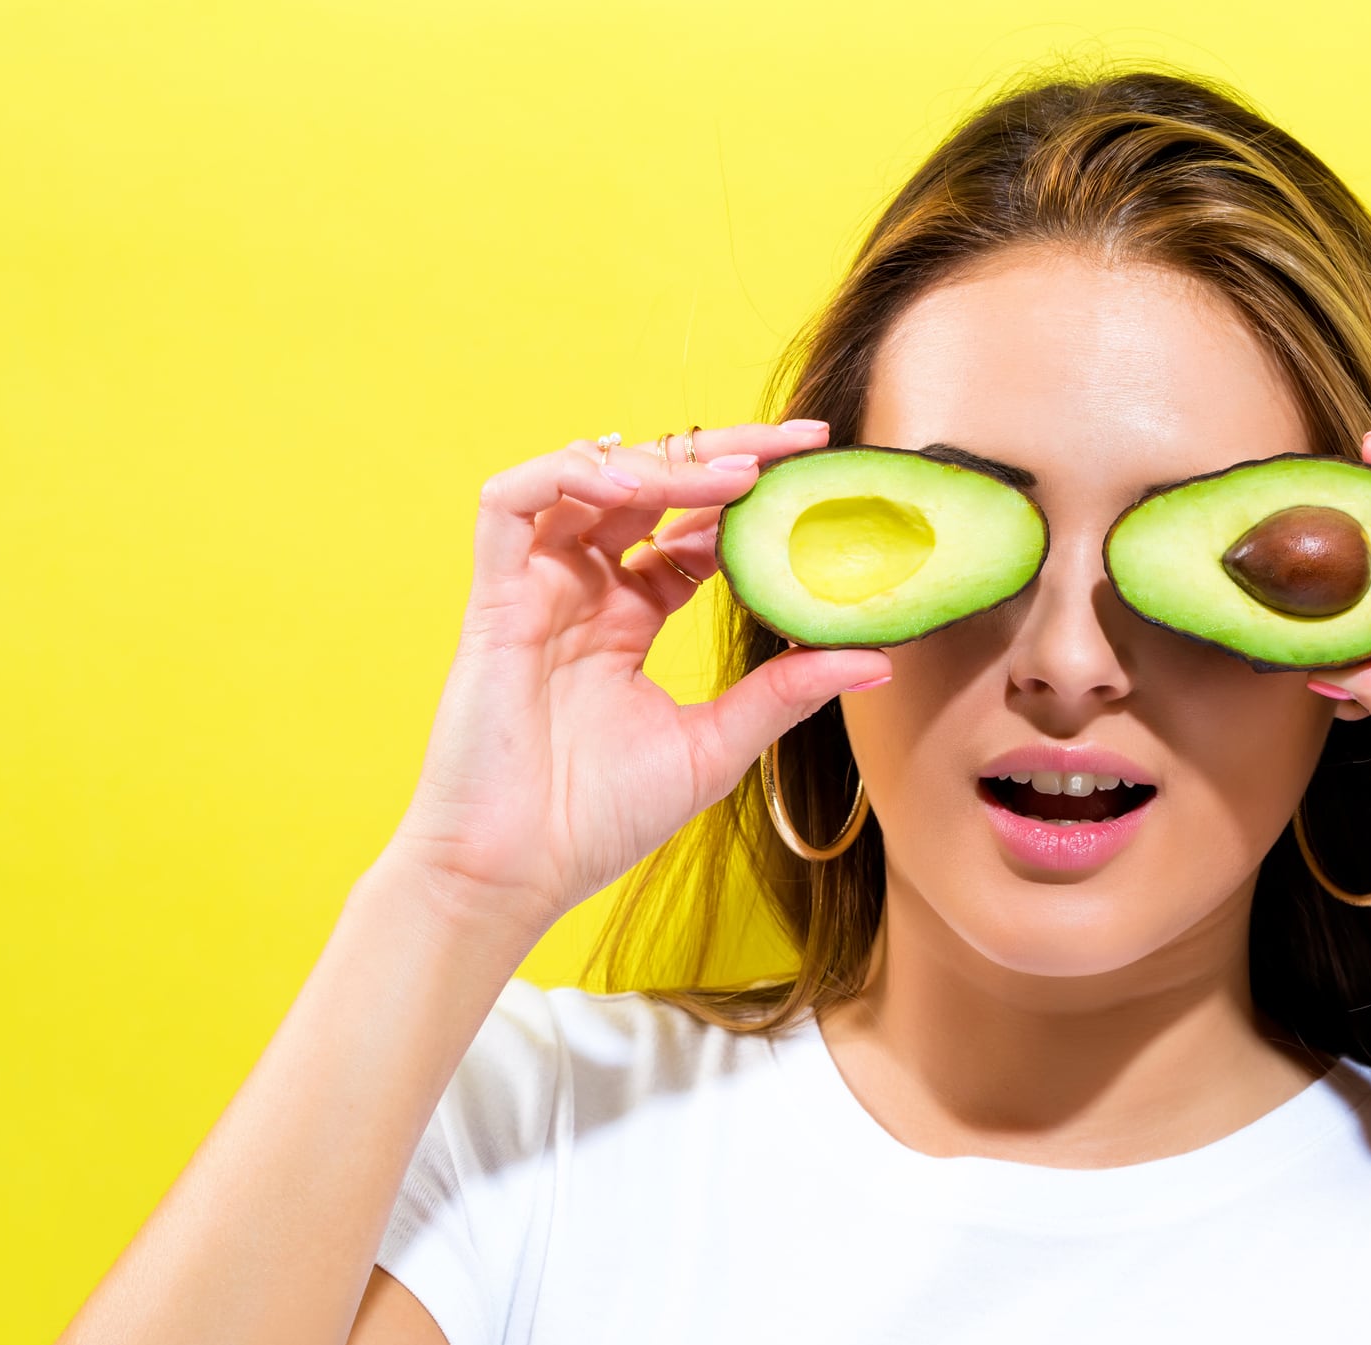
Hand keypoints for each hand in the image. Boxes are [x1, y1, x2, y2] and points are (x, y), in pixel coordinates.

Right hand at [381, 420, 892, 939]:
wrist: (516, 874)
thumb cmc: (599, 820)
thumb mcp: (717, 745)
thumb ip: (787, 691)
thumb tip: (877, 658)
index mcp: (628, 621)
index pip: (691, 531)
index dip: (746, 500)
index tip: (814, 479)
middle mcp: (583, 594)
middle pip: (649, 489)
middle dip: (722, 455)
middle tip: (797, 444)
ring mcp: (536, 591)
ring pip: (587, 481)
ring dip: (661, 463)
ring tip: (734, 475)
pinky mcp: (493, 600)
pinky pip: (509, 504)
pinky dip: (564, 474)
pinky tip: (629, 481)